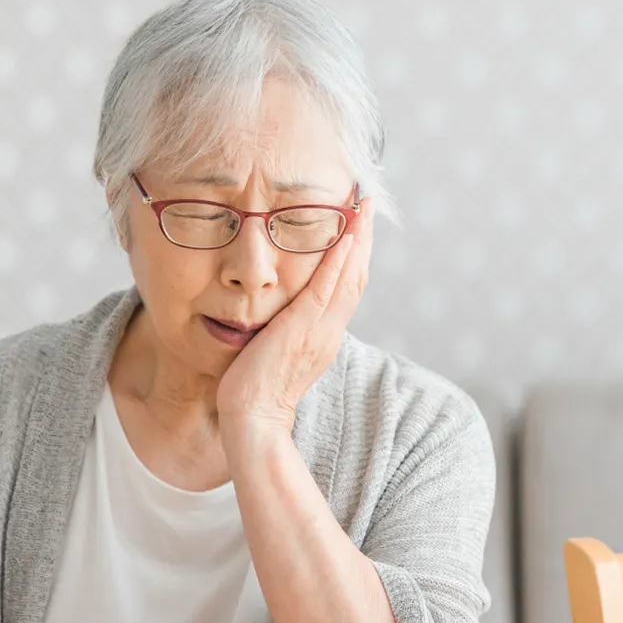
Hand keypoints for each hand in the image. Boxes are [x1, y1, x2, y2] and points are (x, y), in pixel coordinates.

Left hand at [216, 199, 372, 436]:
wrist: (253, 417)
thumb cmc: (255, 388)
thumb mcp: (279, 351)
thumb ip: (288, 330)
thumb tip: (283, 311)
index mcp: (326, 336)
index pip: (348, 288)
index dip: (357, 256)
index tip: (359, 226)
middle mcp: (330, 331)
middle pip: (357, 278)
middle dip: (365, 239)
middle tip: (369, 204)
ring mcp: (320, 330)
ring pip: (348, 278)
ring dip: (358, 240)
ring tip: (364, 208)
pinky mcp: (302, 329)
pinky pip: (326, 289)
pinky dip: (338, 261)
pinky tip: (345, 236)